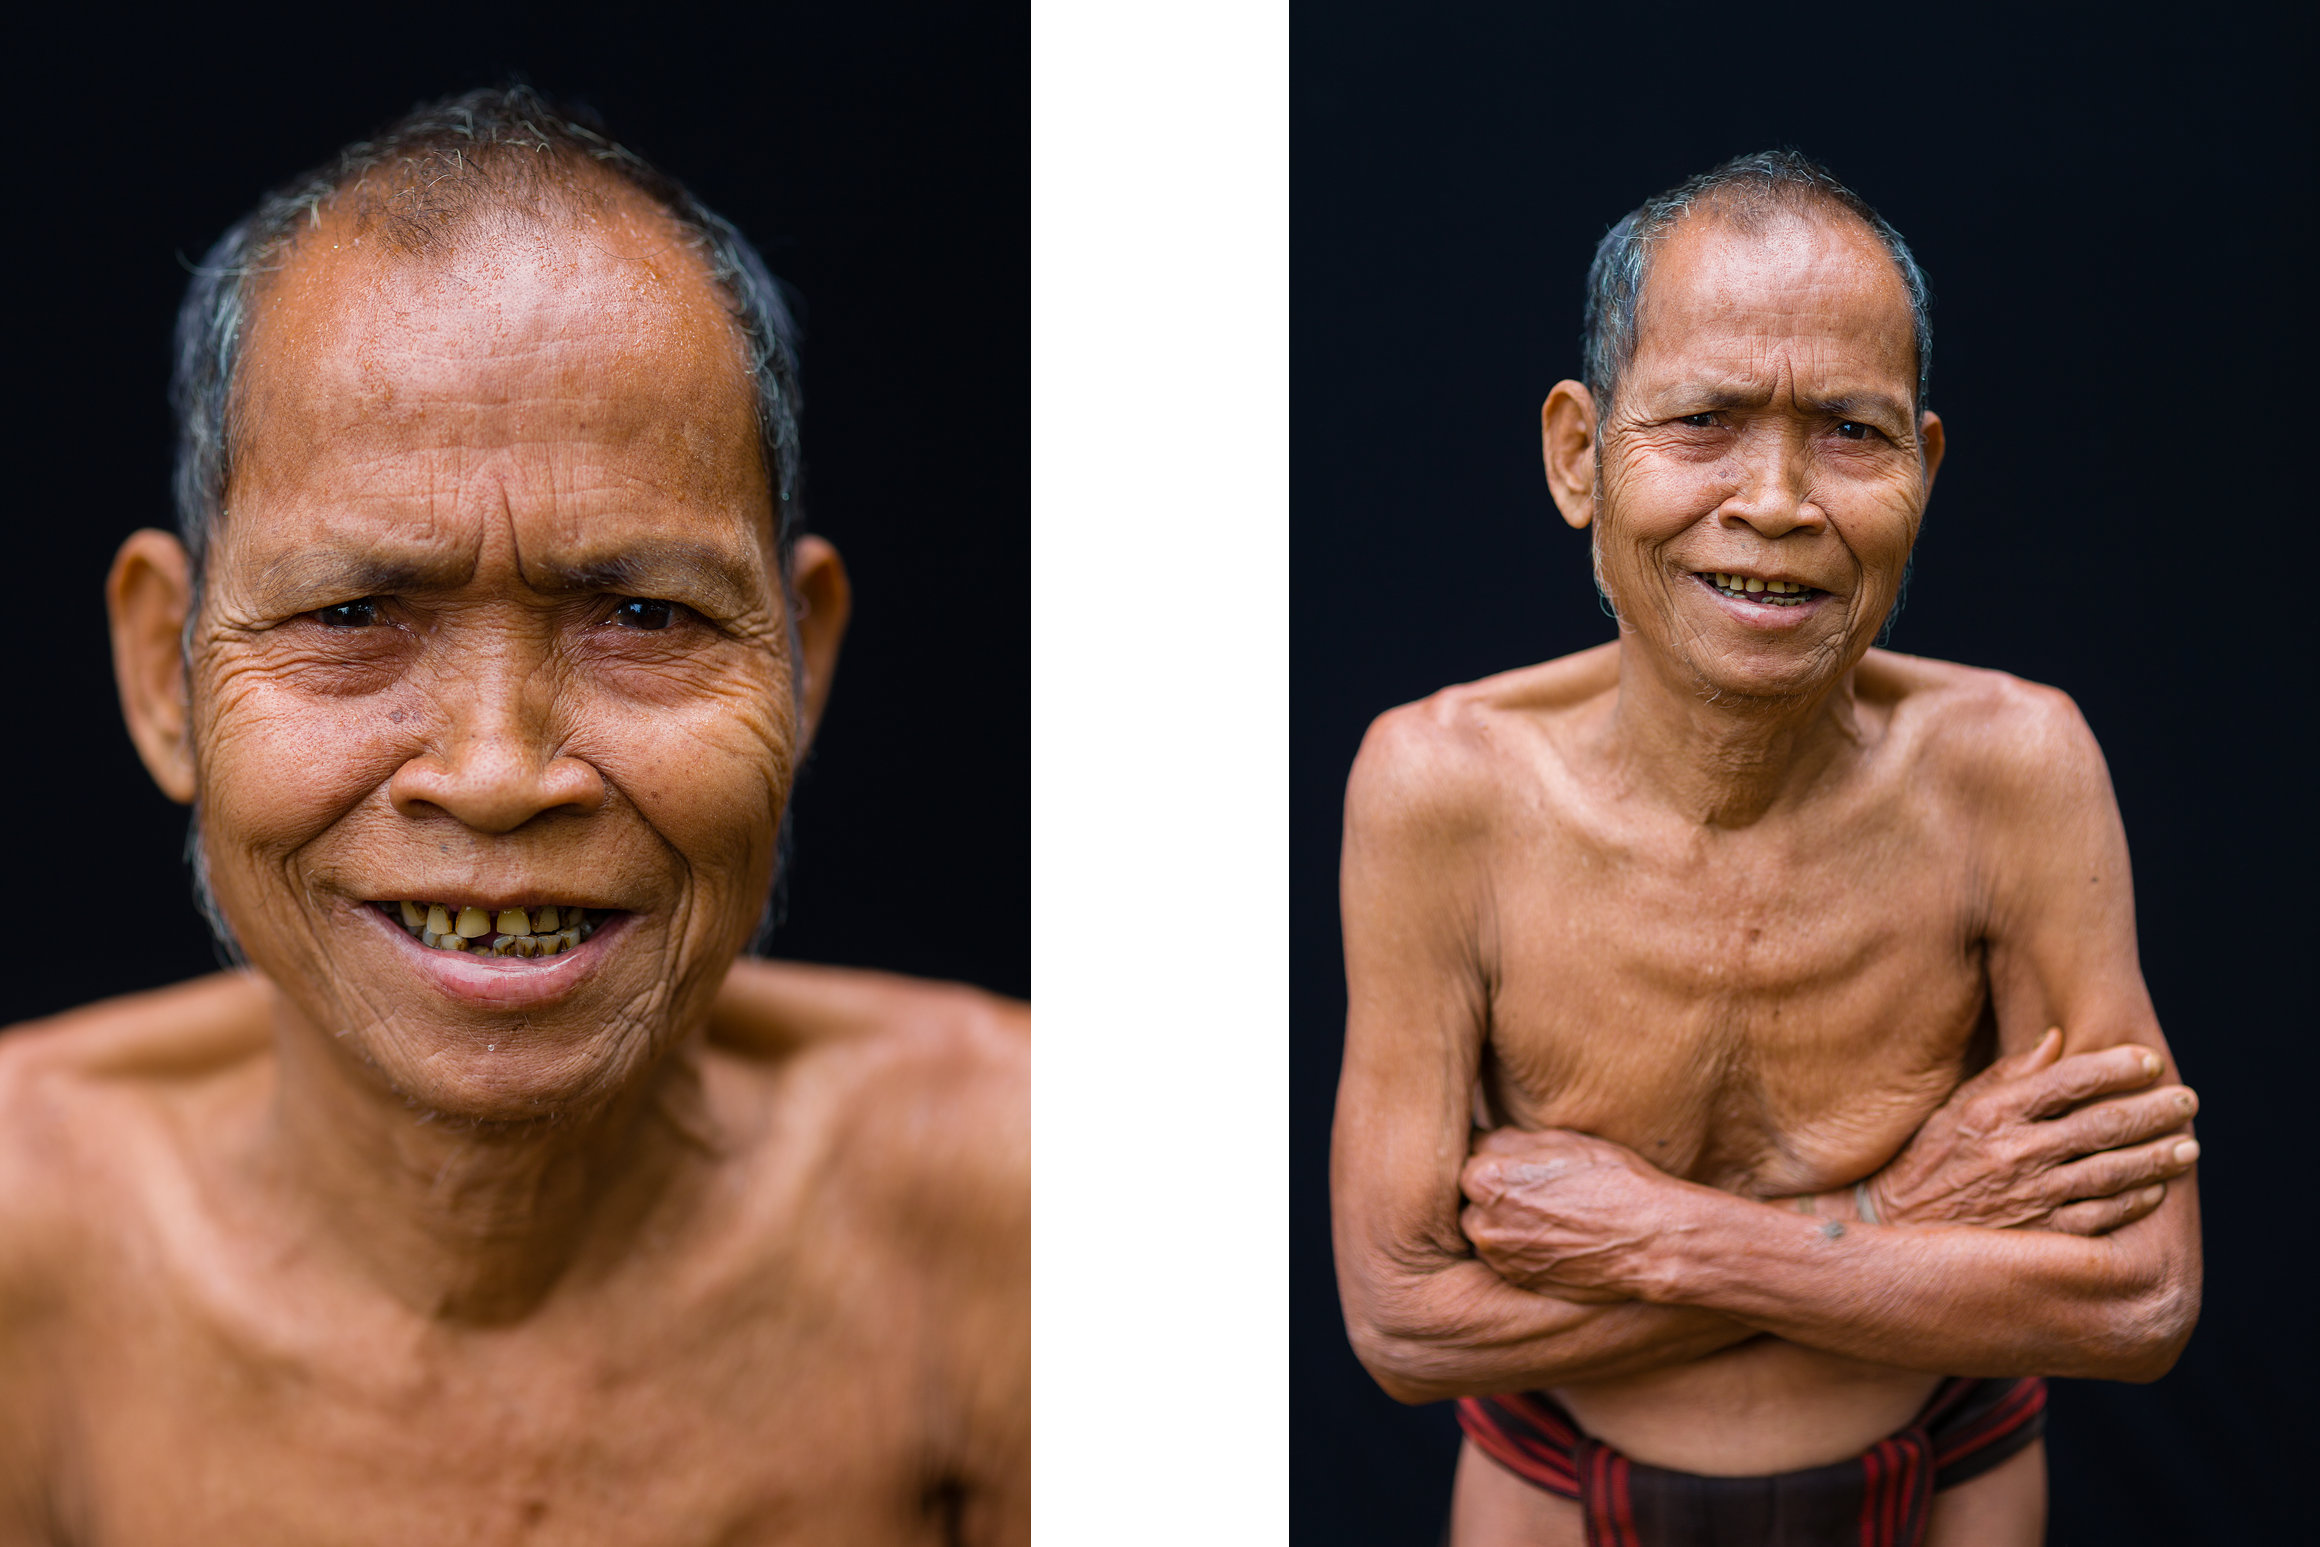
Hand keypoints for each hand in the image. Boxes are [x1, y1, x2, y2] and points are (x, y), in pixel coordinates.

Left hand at [1458, 1128, 1680, 1299]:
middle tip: (1532, 1187)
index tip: (1514, 1160)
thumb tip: (1480, 1140)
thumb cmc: (1613, 1180)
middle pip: (1470, 1196)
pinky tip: (1552, 1236)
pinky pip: (1504, 1256)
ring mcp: (1499, 1256)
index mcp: (1485, 1177)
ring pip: (1485, 1227)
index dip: (1493, 1156)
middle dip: (1492, 1190)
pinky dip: (1519, 1246)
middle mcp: (1482, 1221)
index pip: (1467, 1157)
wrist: (1652, 1240)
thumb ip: (1508, 1141)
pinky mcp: (1518, 1281)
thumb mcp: (1561, 1141)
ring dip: (1501, 1220)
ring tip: (1546, 1213)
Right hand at [1863, 1029, 2197, 1235]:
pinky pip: (2100, 1218)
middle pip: (2101, 1125)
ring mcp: (2030, 1197)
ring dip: (2156, 1157)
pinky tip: (2157, 1191)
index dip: (2115, 1067)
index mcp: (1992, 1113)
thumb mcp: (1953, 1109)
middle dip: (2153, 1110)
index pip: (2068, 1080)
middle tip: (2187, 1099)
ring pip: (2112, 1172)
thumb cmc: (1923, 1162)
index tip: (2150, 1060)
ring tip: (2188, 1145)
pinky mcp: (2039, 1237)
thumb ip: (2006, 1075)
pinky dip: (2134, 1203)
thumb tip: (2057, 1039)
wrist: (1891, 1231)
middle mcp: (2015, 1152)